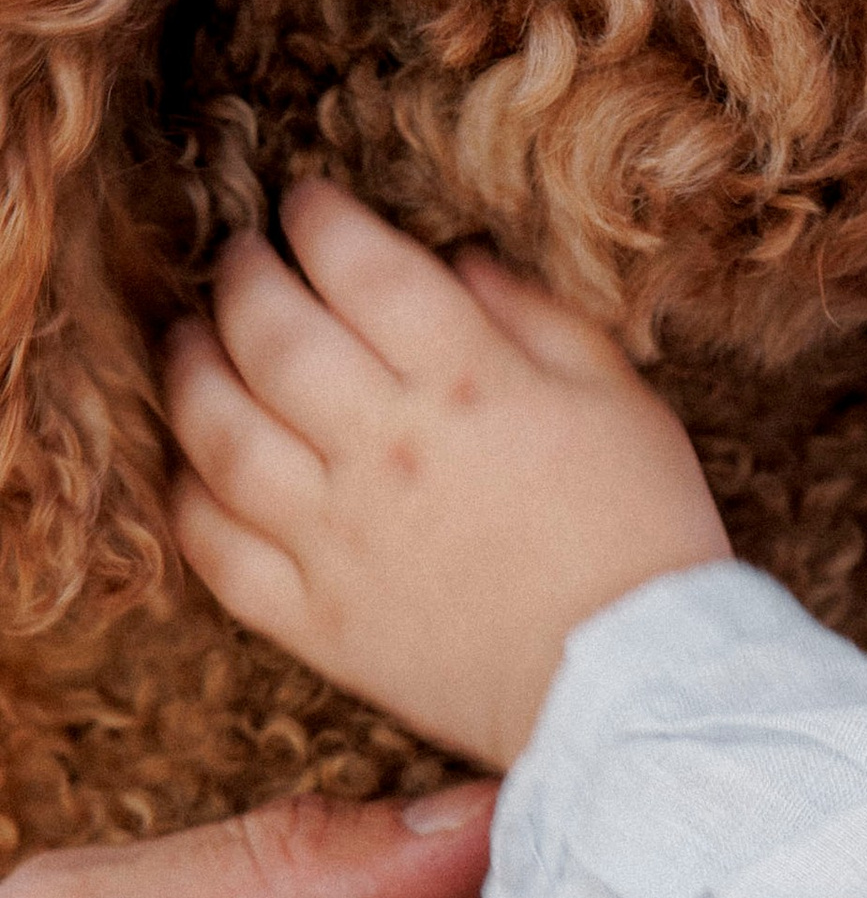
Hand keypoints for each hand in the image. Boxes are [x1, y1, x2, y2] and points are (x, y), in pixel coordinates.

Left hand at [167, 177, 729, 766]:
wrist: (638, 692)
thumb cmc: (646, 537)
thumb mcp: (622, 402)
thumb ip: (538, 319)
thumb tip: (460, 261)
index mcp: (468, 385)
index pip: (364, 268)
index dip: (321, 221)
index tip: (308, 204)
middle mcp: (386, 452)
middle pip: (272, 335)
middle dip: (244, 277)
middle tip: (244, 258)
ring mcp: (339, 541)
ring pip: (221, 434)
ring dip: (191, 372)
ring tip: (192, 342)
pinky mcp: (319, 623)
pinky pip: (218, 551)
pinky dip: (188, 500)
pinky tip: (193, 466)